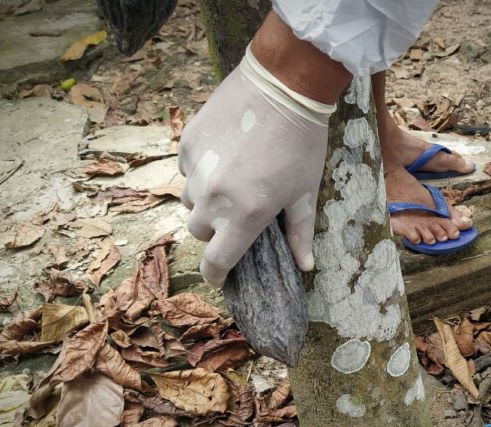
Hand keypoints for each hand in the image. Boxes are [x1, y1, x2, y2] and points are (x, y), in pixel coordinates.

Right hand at [178, 53, 329, 287]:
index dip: (216, 275)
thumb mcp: (305, 192)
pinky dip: (199, 171)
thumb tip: (305, 267)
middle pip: (199, 231)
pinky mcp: (187, 142)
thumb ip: (299, 234)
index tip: (220, 277)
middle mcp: (213, 196)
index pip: (217, 261)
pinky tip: (223, 156)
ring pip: (188, 200)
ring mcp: (196, 168)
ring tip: (230, 182)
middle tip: (235, 214)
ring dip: (204, 201)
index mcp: (245, 215)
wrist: (283, 86)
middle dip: (214, 230)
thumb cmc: (302, 144)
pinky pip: (185, 169)